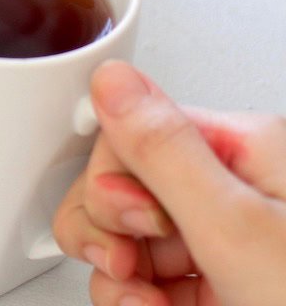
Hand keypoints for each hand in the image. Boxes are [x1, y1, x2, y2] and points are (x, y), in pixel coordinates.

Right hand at [53, 60, 285, 305]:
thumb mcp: (238, 232)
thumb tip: (112, 79)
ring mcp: (228, 249)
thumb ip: (165, 152)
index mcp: (252, 153)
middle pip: (125, 188)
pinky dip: (138, 303)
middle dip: (111, 233)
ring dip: (121, 281)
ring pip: (127, 241)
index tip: (138, 225)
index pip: (138, 133)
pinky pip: (145, 284)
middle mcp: (240, 193)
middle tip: (132, 268)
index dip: (117, 182)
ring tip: (148, 303)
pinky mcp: (218, 294)